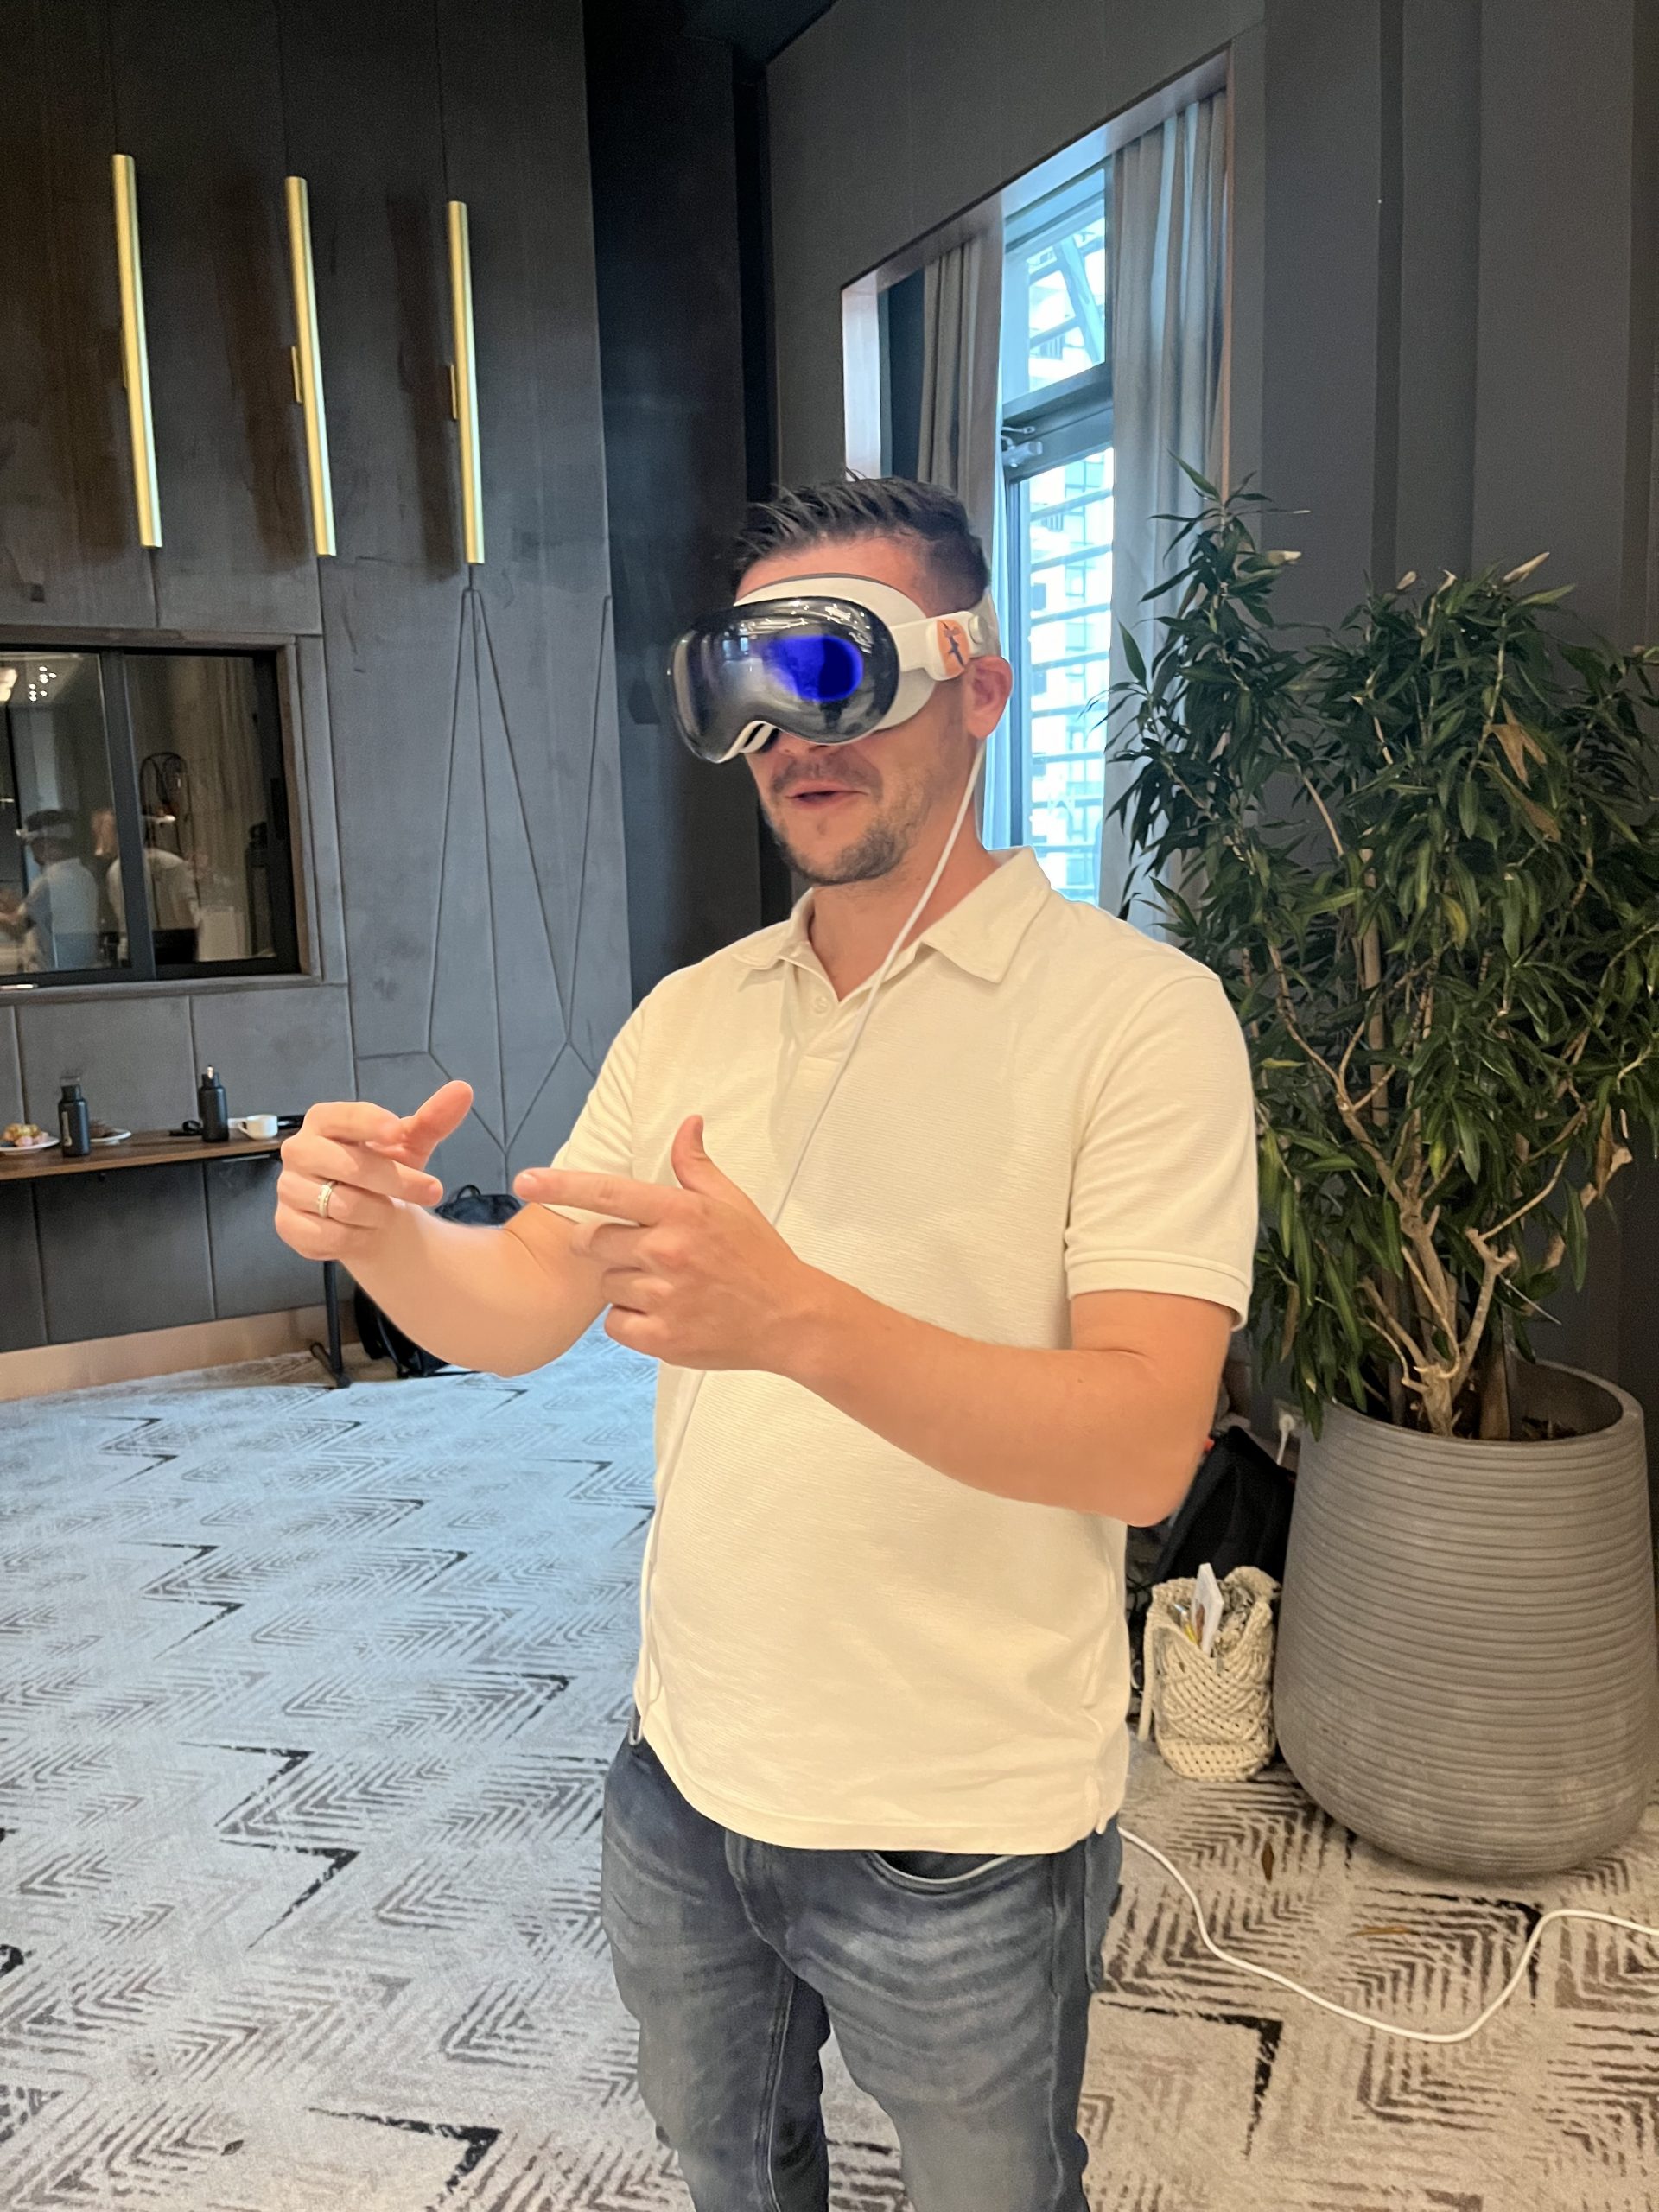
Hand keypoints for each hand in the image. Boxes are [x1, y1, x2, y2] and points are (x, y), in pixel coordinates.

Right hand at [275, 1080, 471, 1261]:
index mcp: (324, 1121)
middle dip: (399, 1182)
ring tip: (389, 1211)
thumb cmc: (384, 1169)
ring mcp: (289, 1188)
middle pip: (351, 1166)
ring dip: (380, 1213)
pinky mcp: (287, 1224)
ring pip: (344, 1205)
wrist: (366, 1215)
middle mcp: (300, 1150)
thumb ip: (433, 1119)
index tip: (396, 1130)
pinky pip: (327, 1235)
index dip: (369, 1123)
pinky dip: (357, 1238)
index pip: (343, 1117)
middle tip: (433, 1190)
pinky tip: (365, 1231)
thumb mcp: (410, 1144)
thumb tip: (462, 1090)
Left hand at [514, 1115, 816, 1369]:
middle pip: (594, 1241)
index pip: (608, 1192)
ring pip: (606, 1285)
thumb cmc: (760, 1257)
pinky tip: (662, 1315)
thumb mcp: (732, 1203)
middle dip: (601, 1243)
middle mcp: (667, 1252)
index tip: (525, 1181)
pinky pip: (616, 1324)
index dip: (561, 1185)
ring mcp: (663, 1298)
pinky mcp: (661, 1338)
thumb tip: (687, 1123)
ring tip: (665, 1287)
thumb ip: (696, 1166)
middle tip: (634, 1251)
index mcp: (681, 1213)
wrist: (790, 1320)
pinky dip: (630, 1321)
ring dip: (623, 1284)